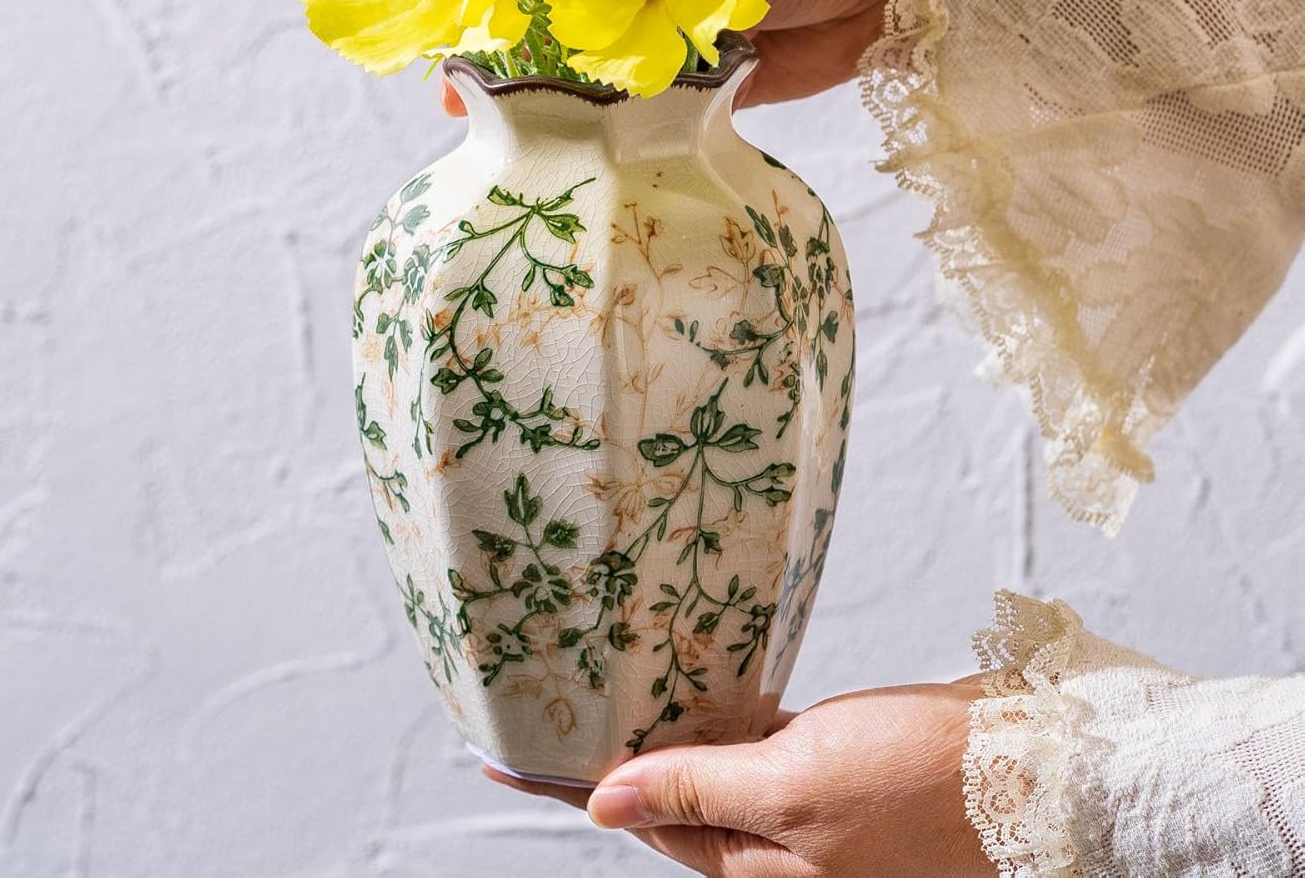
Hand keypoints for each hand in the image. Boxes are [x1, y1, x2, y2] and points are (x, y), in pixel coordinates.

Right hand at [439, 0, 913, 114]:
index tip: (464, 9)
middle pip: (570, 4)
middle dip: (519, 45)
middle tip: (466, 93)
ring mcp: (680, 21)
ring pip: (602, 62)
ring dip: (557, 95)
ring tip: (504, 130)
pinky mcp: (712, 76)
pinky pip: (652, 106)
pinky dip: (616, 126)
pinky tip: (571, 147)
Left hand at [483, 679, 993, 877]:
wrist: (1032, 770)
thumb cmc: (917, 782)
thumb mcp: (794, 787)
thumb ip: (699, 792)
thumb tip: (604, 803)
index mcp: (754, 866)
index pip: (640, 821)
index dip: (573, 784)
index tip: (506, 756)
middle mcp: (772, 845)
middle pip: (669, 799)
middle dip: (609, 757)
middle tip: (549, 705)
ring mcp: (805, 808)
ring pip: (710, 769)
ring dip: (662, 732)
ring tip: (602, 685)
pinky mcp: (835, 767)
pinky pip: (755, 745)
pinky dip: (720, 715)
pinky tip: (697, 680)